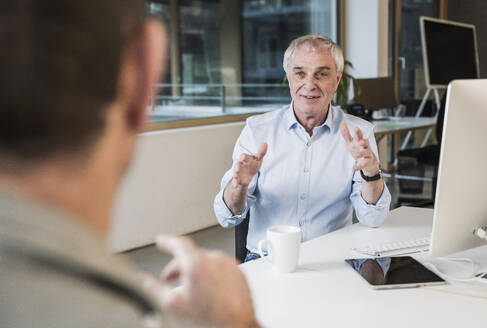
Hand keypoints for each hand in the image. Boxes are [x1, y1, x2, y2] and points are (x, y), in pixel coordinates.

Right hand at [141, 236, 258, 327]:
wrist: (237, 326)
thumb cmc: (210, 320)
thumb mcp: (174, 305)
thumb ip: (155, 288)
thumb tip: (143, 280)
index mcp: (197, 263)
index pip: (179, 243)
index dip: (167, 241)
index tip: (161, 241)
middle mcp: (215, 260)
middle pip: (192, 254)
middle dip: (178, 265)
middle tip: (170, 278)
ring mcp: (229, 265)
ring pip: (207, 261)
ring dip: (196, 270)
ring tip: (191, 289)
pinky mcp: (238, 272)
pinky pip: (221, 267)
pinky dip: (211, 274)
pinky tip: (208, 291)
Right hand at [233, 142, 267, 187]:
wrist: (247, 176)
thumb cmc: (252, 165)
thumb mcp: (257, 160)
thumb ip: (261, 152)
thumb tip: (265, 143)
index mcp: (246, 160)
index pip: (244, 157)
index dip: (243, 157)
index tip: (243, 157)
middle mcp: (240, 165)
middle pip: (238, 164)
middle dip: (237, 165)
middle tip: (237, 167)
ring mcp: (238, 172)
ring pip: (235, 172)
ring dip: (235, 173)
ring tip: (236, 176)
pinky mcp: (237, 179)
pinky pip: (235, 181)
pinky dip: (235, 183)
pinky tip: (236, 185)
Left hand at [340, 122, 378, 175]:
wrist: (369, 163)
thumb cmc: (359, 150)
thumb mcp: (352, 142)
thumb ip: (347, 134)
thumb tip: (342, 124)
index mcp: (360, 141)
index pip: (359, 135)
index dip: (357, 132)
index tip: (356, 127)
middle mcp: (365, 146)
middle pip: (364, 141)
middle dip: (360, 137)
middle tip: (359, 136)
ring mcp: (367, 154)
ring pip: (364, 152)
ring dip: (359, 153)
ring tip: (355, 155)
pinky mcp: (367, 162)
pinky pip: (362, 164)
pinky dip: (357, 166)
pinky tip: (353, 168)